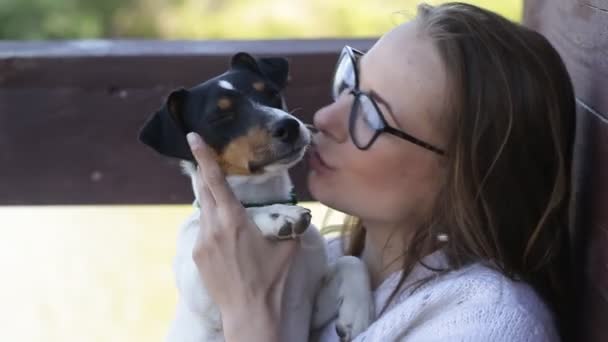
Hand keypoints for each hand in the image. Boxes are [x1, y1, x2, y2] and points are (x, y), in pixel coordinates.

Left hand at [186, 132, 297, 341]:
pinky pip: (203, 229)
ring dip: (213, 203)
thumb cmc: (271, 278)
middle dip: (205, 173)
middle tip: (208, 160)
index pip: (214, 180)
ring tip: (229, 211)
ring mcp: (202, 242)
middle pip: (203, 190)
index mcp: (233, 219)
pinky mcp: (197, 255)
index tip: (193, 137)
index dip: (203, 156)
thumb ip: (286, 222)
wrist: (249, 311)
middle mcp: (212, 226)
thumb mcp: (287, 245)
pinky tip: (227, 237)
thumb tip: (294, 211)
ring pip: (203, 211)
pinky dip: (213, 223)